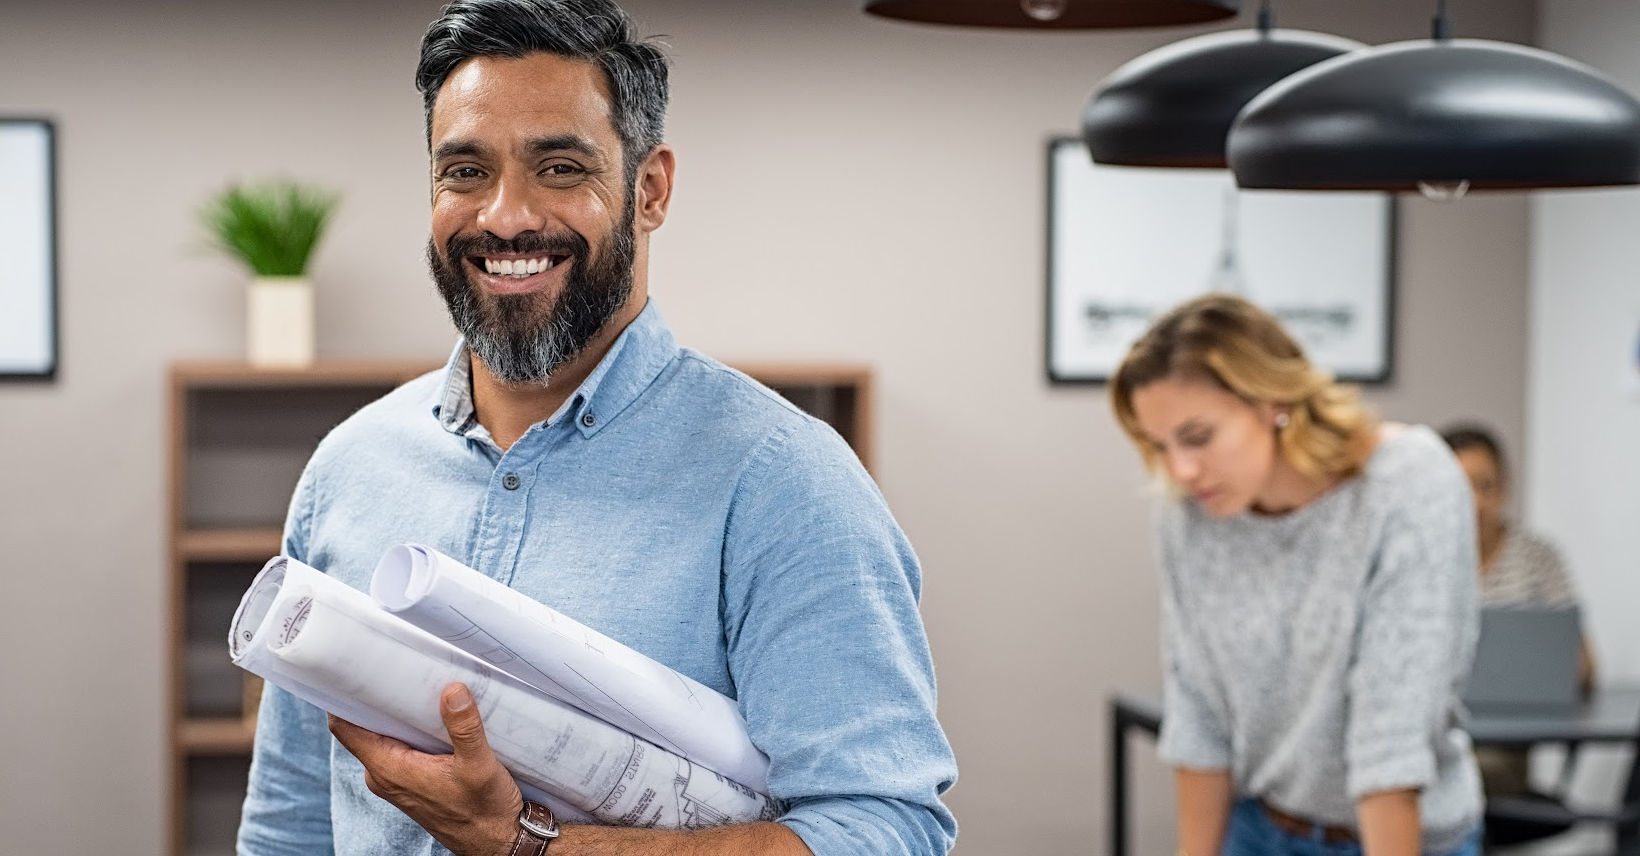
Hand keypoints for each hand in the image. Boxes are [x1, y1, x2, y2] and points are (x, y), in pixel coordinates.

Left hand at [329, 683, 523, 855]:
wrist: (498, 841)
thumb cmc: (485, 812)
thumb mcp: (479, 766)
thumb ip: (464, 727)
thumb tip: (452, 690)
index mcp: (389, 769)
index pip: (346, 726)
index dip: (345, 695)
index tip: (355, 667)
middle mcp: (385, 775)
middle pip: (366, 725)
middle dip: (379, 696)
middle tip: (398, 665)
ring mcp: (397, 778)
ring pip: (386, 734)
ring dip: (401, 712)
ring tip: (421, 684)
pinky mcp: (413, 780)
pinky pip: (402, 745)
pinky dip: (413, 727)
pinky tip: (435, 713)